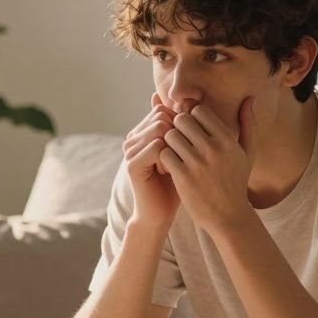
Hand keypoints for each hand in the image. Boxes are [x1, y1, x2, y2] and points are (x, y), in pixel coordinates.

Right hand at [123, 93, 181, 229]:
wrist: (161, 213)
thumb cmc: (177, 182)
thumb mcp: (182, 151)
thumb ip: (182, 128)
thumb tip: (188, 104)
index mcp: (142, 132)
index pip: (163, 109)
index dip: (180, 124)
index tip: (183, 148)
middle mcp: (132, 138)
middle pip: (162, 116)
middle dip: (177, 134)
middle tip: (179, 158)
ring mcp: (129, 150)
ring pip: (160, 128)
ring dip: (174, 146)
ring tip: (174, 165)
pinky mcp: (132, 164)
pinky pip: (157, 146)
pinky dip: (169, 158)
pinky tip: (169, 172)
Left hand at [159, 96, 258, 233]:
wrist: (228, 216)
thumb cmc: (236, 182)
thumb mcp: (248, 153)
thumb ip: (248, 124)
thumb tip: (249, 98)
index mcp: (227, 139)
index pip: (199, 111)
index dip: (191, 118)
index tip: (190, 129)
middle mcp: (213, 148)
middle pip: (182, 120)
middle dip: (177, 127)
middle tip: (178, 139)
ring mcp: (197, 163)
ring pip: (170, 135)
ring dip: (169, 142)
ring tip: (174, 151)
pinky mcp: (183, 177)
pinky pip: (164, 154)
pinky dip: (164, 157)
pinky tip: (170, 165)